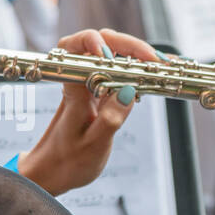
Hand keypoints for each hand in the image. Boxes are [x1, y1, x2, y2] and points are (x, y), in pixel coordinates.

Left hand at [20, 28, 158, 195]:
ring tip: (161, 67)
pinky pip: (120, 72)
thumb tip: (127, 91)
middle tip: (155, 61)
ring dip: (137, 55)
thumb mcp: (93, 145)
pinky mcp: (102, 93)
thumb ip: (111, 118)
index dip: (93, 42)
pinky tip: (154, 77)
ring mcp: (91, 84)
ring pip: (114, 55)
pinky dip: (138, 70)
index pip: (75, 48)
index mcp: (71, 89)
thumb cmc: (67, 161)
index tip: (112, 56)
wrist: (54, 172)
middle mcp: (79, 80)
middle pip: (101, 42)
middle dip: (129, 45)